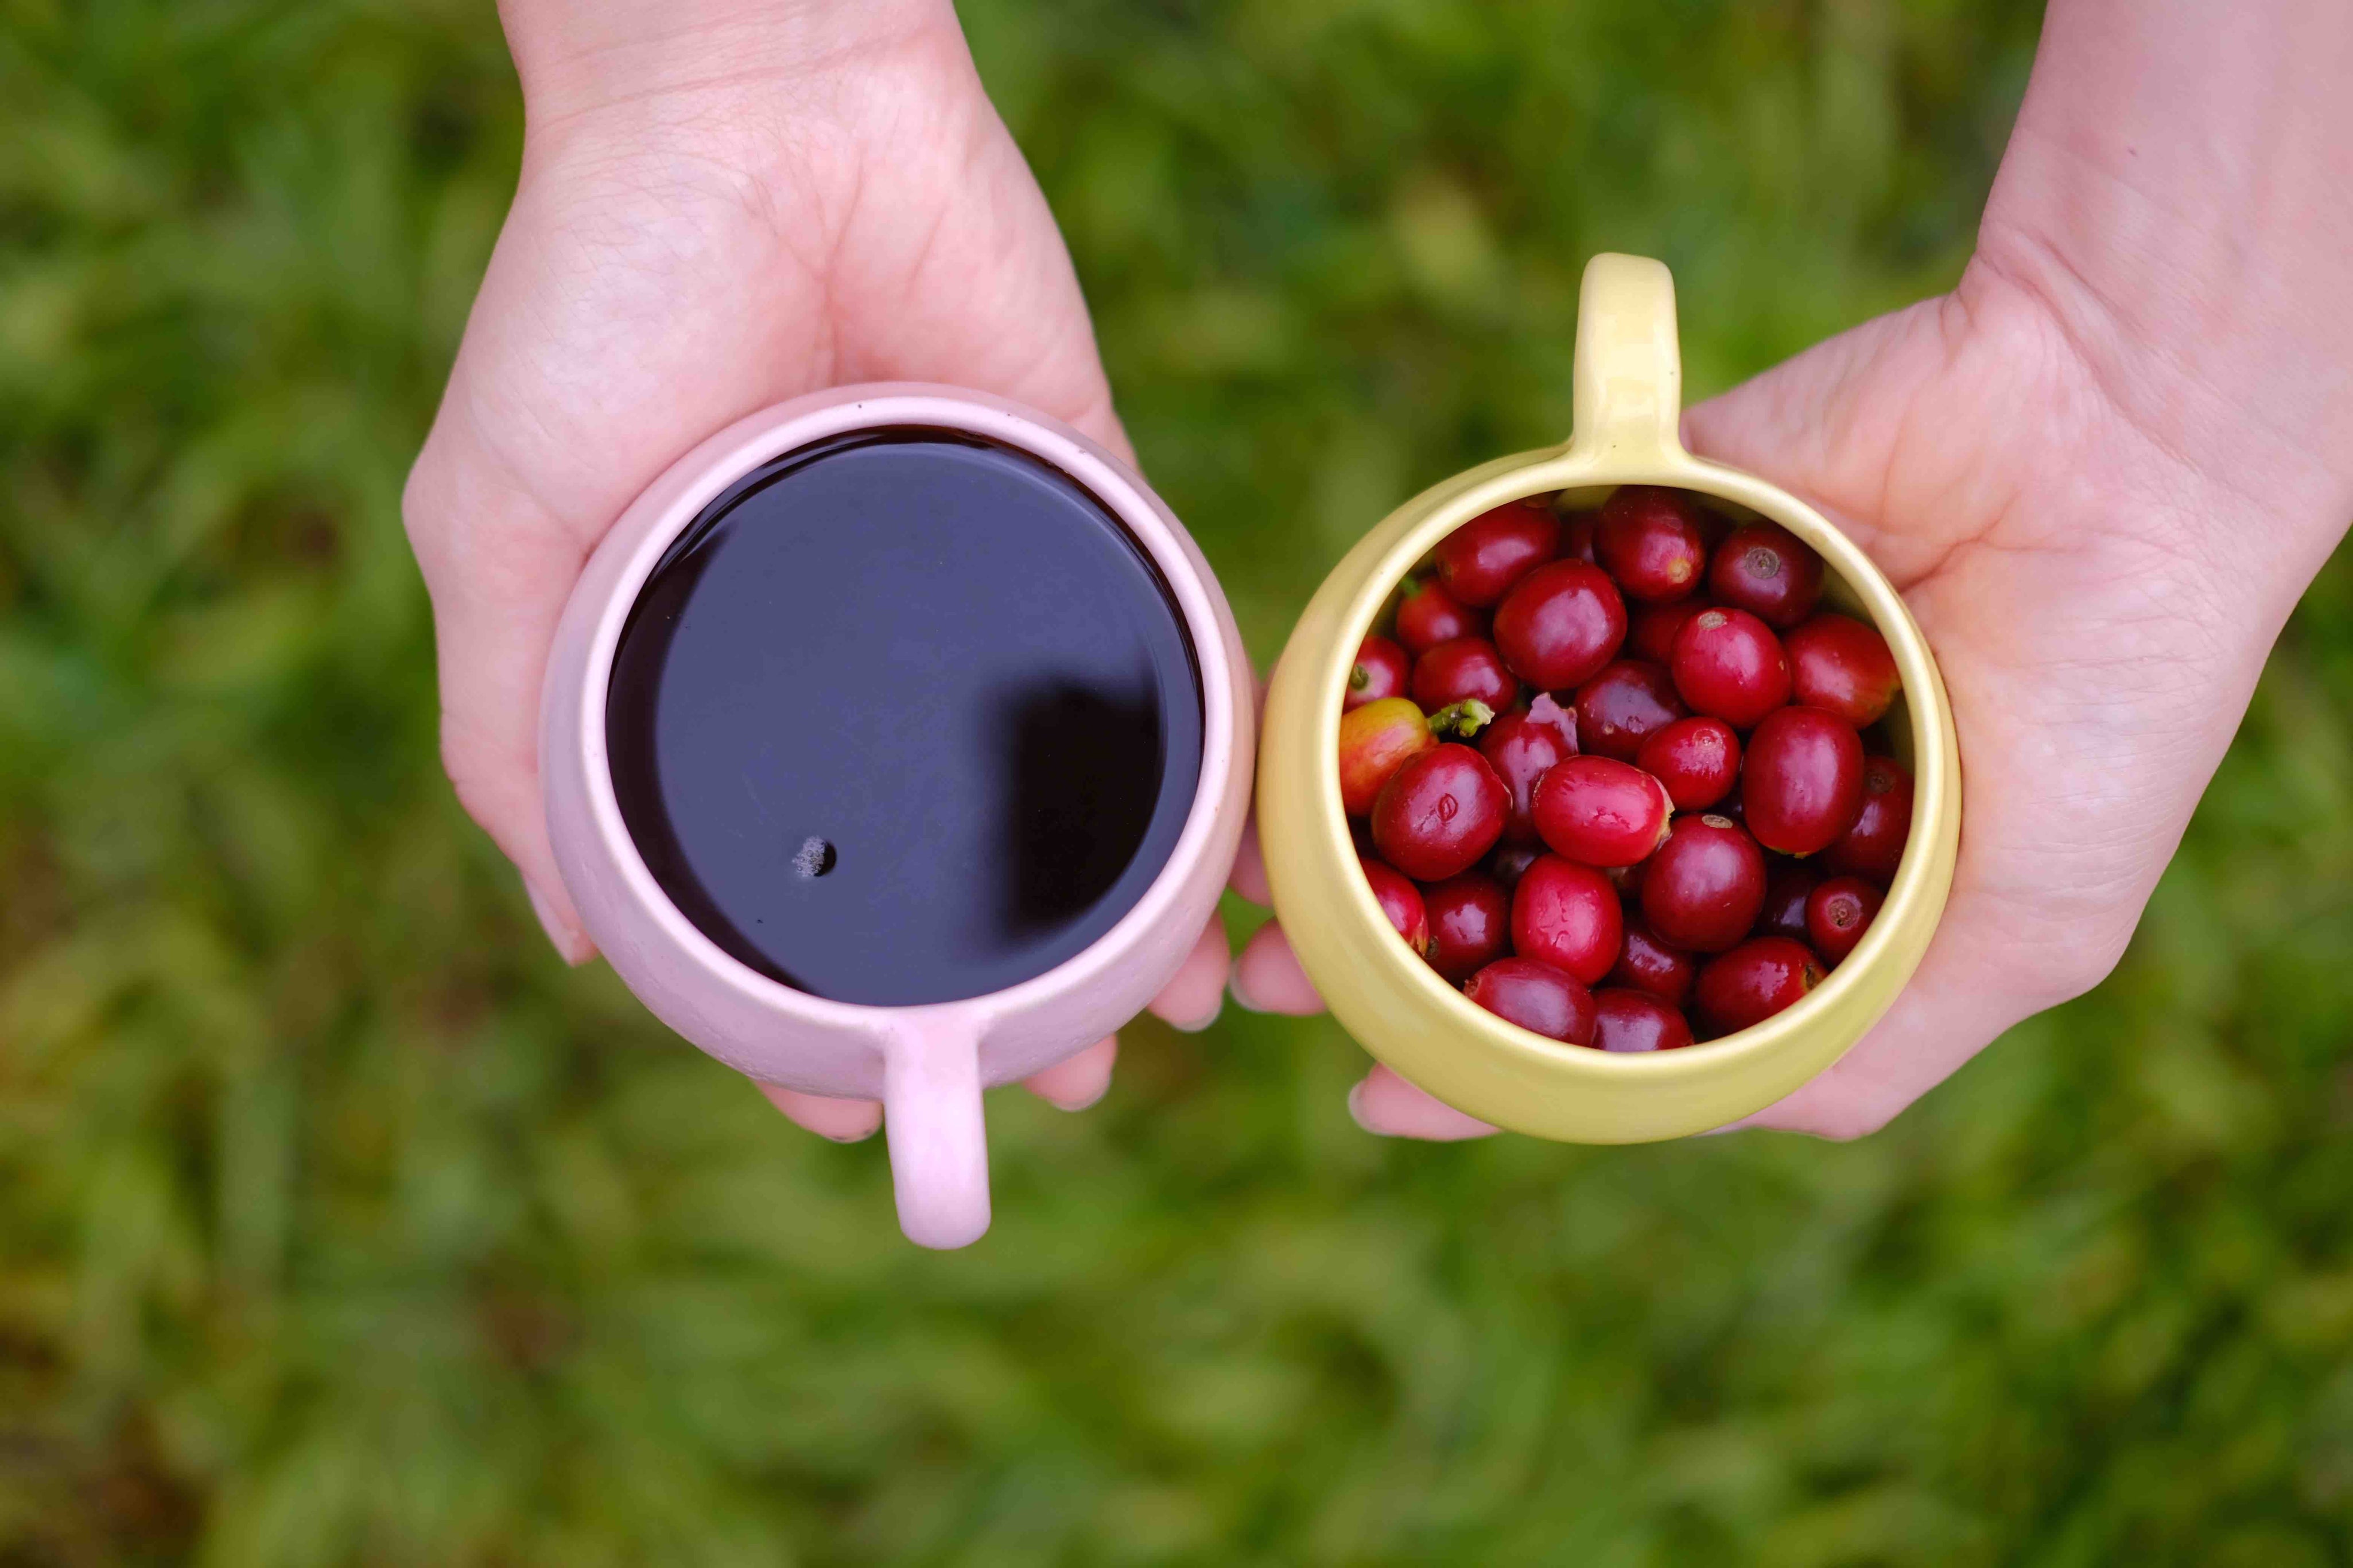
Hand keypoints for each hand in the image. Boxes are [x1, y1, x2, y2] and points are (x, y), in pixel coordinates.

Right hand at [403, 0, 1231, 1141]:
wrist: (750, 103)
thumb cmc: (592, 305)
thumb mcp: (498, 527)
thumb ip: (514, 733)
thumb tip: (581, 951)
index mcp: (723, 672)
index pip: (783, 886)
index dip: (815, 1016)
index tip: (858, 1110)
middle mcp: (863, 648)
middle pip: (951, 854)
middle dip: (1013, 990)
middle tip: (1070, 1094)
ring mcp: (983, 577)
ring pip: (1074, 778)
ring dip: (1134, 909)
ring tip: (1178, 1022)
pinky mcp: (1090, 491)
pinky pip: (1169, 638)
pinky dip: (1211, 750)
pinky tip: (1246, 855)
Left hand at [1241, 0, 2352, 1139]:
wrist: (2123, 448)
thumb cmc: (2101, 704)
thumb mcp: (2023, 930)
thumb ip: (1861, 1047)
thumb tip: (1679, 1119)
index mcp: (1785, 886)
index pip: (1613, 994)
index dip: (1495, 1049)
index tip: (1369, 1086)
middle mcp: (1706, 779)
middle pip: (1520, 873)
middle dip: (1393, 930)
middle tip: (1267, 969)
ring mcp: (1659, 659)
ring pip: (1487, 747)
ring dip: (1370, 803)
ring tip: (1259, 854)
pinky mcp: (1628, 537)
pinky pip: (1500, 594)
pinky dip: (1423, 643)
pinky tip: (1331, 700)